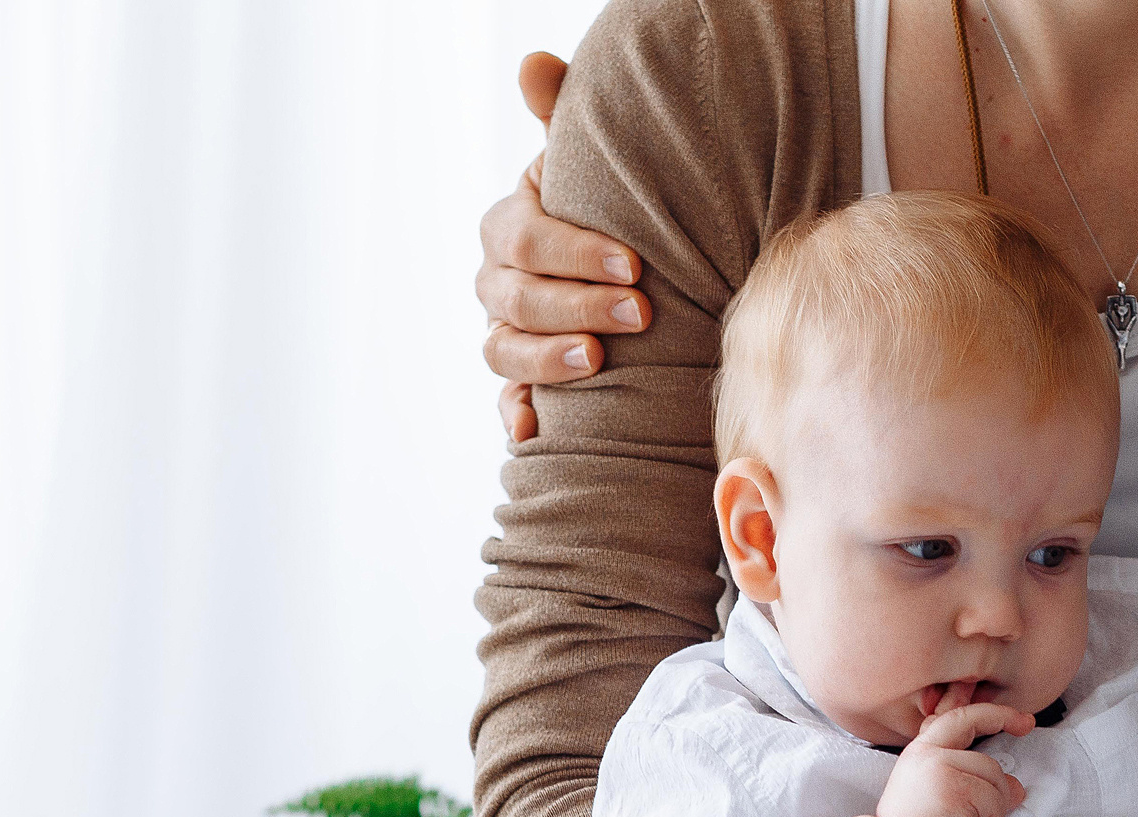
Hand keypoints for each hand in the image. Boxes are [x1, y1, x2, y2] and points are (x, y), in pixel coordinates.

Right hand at [477, 51, 651, 442]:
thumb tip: (533, 63)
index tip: (634, 266)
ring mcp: (505, 334)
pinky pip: (505, 403)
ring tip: (600, 361)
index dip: (573, 252)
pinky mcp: (520, 382)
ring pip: (503, 351)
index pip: (523, 237)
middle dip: (576, 305)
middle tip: (639, 313)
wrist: (628, 273)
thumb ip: (563, 120)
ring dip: (547, 360)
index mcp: (511, 226)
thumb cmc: (611, 212)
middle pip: (515, 299)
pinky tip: (534, 431)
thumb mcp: (591, 167)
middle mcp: (498, 282)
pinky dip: (516, 416)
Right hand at [875, 704, 1034, 816]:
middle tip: (1007, 776)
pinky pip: (994, 802)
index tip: (1022, 720)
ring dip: (992, 813)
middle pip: (986, 761)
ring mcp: (941, 769)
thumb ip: (975, 783)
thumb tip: (1016, 787)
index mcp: (922, 752)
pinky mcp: (955, 790)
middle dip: (1000, 783)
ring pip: (995, 782)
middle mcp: (929, 755)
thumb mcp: (946, 800)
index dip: (995, 714)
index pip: (962, 718)